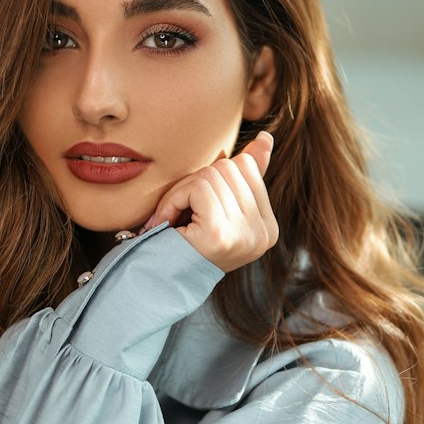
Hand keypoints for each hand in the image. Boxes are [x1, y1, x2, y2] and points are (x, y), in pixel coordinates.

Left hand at [141, 131, 277, 271]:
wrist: (155, 285)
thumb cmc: (183, 245)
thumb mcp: (216, 208)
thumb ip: (243, 176)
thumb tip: (265, 138)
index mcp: (268, 229)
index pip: (246, 168)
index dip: (213, 178)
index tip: (197, 210)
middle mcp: (264, 235)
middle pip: (230, 167)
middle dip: (196, 183)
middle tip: (180, 214)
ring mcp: (245, 235)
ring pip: (212, 174)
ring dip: (181, 192)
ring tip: (174, 221)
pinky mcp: (220, 234)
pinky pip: (198, 187)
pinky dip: (174, 199)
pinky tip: (167, 223)